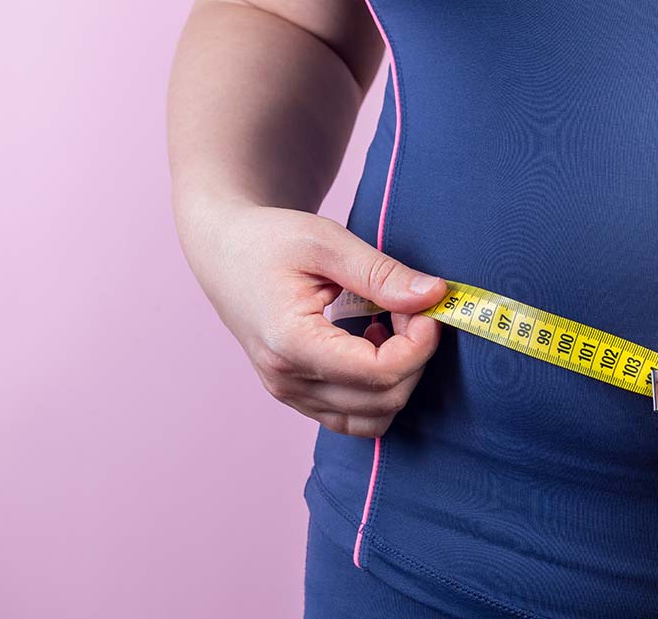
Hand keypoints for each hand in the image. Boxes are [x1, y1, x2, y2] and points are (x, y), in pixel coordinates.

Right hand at [187, 204, 446, 436]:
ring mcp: (289, 394)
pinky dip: (377, 389)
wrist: (223, 252)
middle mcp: (287, 380)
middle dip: (414, 355)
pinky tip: (371, 344)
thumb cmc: (269, 239)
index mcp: (292, 343)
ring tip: (388, 326)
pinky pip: (354, 417)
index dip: (420, 343)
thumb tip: (434, 296)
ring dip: (398, 376)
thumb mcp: (326, 241)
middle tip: (409, 307)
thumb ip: (381, 273)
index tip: (425, 305)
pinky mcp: (295, 395)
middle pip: (384, 399)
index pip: (380, 372)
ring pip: (373, 418)